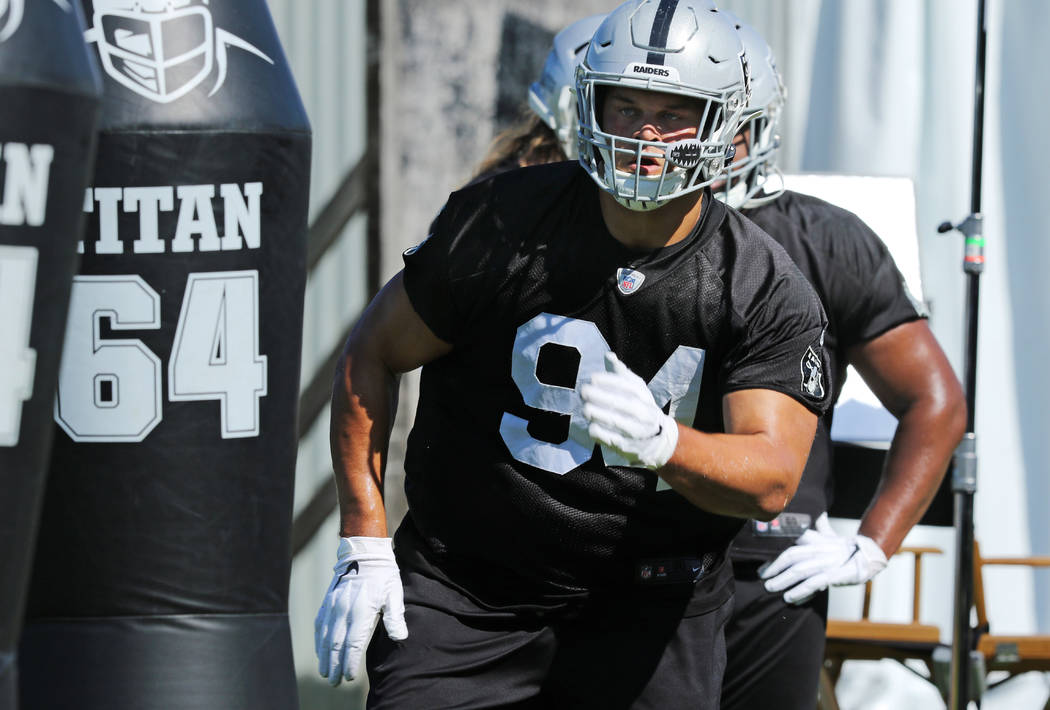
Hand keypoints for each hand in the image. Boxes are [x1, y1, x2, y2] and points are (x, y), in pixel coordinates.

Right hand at [315, 536, 407, 685]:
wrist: (364, 552)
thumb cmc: (383, 575)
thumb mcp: (394, 594)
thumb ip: (395, 617)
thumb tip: (400, 637)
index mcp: (361, 610)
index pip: (353, 644)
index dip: (350, 662)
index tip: (349, 677)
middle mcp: (343, 610)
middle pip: (336, 645)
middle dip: (335, 665)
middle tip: (335, 682)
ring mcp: (333, 606)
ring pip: (325, 637)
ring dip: (324, 657)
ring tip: (326, 672)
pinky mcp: (327, 602)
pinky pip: (320, 625)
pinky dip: (319, 641)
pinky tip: (320, 652)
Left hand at [580, 352, 677, 469]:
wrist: (658, 441)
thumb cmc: (641, 408)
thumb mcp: (637, 390)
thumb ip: (622, 373)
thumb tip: (609, 356)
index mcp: (645, 397)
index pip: (629, 386)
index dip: (610, 381)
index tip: (593, 378)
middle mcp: (644, 414)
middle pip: (622, 404)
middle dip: (601, 396)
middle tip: (584, 391)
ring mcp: (637, 431)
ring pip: (617, 422)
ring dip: (599, 414)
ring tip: (585, 409)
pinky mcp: (628, 447)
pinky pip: (612, 439)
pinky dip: (600, 433)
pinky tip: (591, 426)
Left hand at [759, 513, 887, 603]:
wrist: (870, 557)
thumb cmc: (846, 547)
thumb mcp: (831, 535)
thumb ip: (820, 526)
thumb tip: (817, 513)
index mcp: (816, 539)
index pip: (792, 538)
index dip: (775, 546)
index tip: (761, 556)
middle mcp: (819, 549)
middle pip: (791, 555)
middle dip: (774, 566)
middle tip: (762, 576)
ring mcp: (826, 562)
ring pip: (799, 571)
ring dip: (782, 580)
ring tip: (770, 588)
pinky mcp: (834, 576)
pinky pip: (813, 584)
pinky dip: (800, 591)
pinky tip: (789, 598)